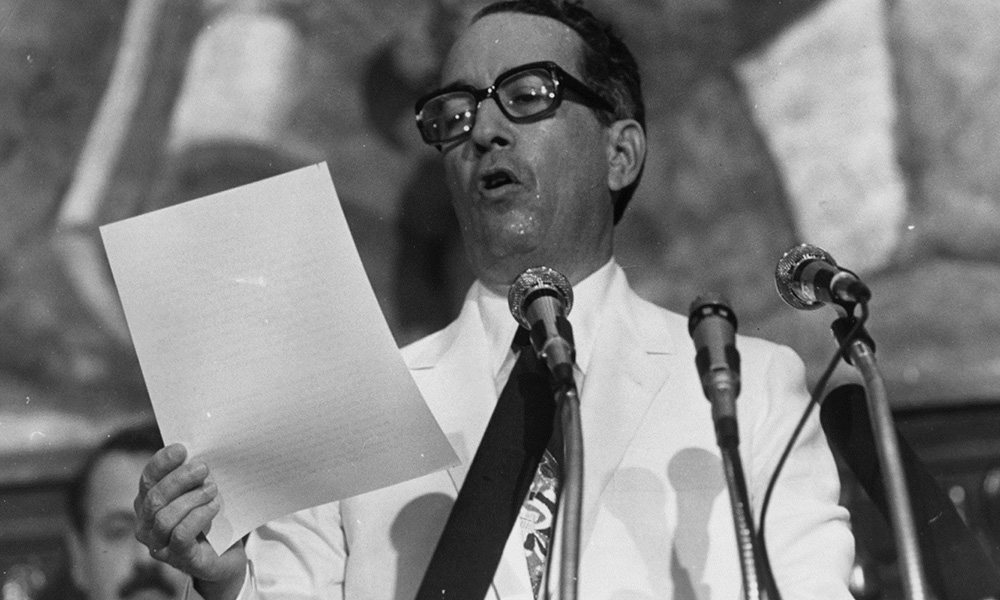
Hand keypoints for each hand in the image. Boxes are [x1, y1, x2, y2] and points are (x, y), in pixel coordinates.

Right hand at [135, 444, 246, 599]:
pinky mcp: (179, 559)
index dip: (161, 462)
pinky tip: (213, 507)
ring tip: (213, 490)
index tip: (181, 449)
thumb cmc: (212, 518)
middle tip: (204, 468)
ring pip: (165, 517)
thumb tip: (198, 453)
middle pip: (155, 498)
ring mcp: (159, 545)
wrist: (228, 554)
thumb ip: (194, 476)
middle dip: (180, 479)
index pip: (148, 479)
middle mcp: (146, 525)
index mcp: (148, 503)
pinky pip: (180, 535)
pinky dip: (198, 517)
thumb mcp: (201, 491)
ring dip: (191, 499)